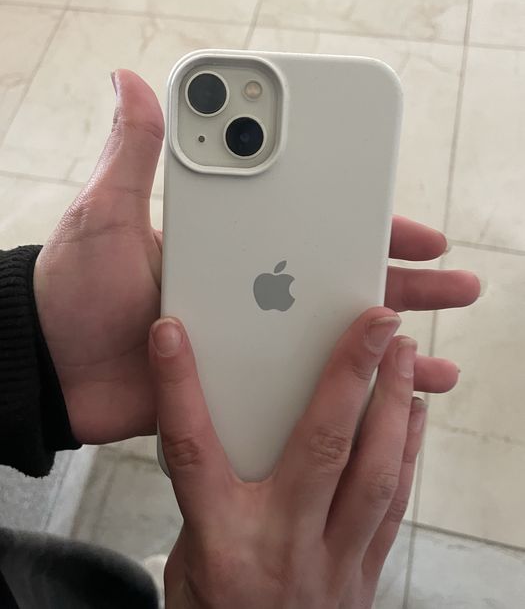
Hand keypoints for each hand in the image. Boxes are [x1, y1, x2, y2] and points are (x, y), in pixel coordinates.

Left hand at [33, 69, 478, 444]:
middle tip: (458, 282)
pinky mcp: (238, 384)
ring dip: (389, 349)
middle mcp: (248, 288)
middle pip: (336, 282)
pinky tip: (386, 406)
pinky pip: (302, 391)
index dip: (368, 229)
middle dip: (403, 282)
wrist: (52, 370)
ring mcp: (247, 339)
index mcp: (230, 244)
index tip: (417, 231)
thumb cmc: (74, 291)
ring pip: (330, 341)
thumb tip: (130, 78)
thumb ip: (135, 156)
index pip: (311, 229)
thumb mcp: (106, 215)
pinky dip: (346, 400)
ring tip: (441, 362)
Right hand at [152, 309, 423, 607]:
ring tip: (404, 356)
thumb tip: (242, 423)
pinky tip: (414, 413)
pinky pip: (393, 503)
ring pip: (374, 473)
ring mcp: (331, 561)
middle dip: (350, 376)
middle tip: (376, 322)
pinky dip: (407, 451)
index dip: (179, 386)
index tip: (172, 334)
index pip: (192, 449)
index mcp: (219, 541)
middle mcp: (279, 543)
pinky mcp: (365, 573)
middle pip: (318, 447)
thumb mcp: (189, 556)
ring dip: (394, 406)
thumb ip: (212, 492)